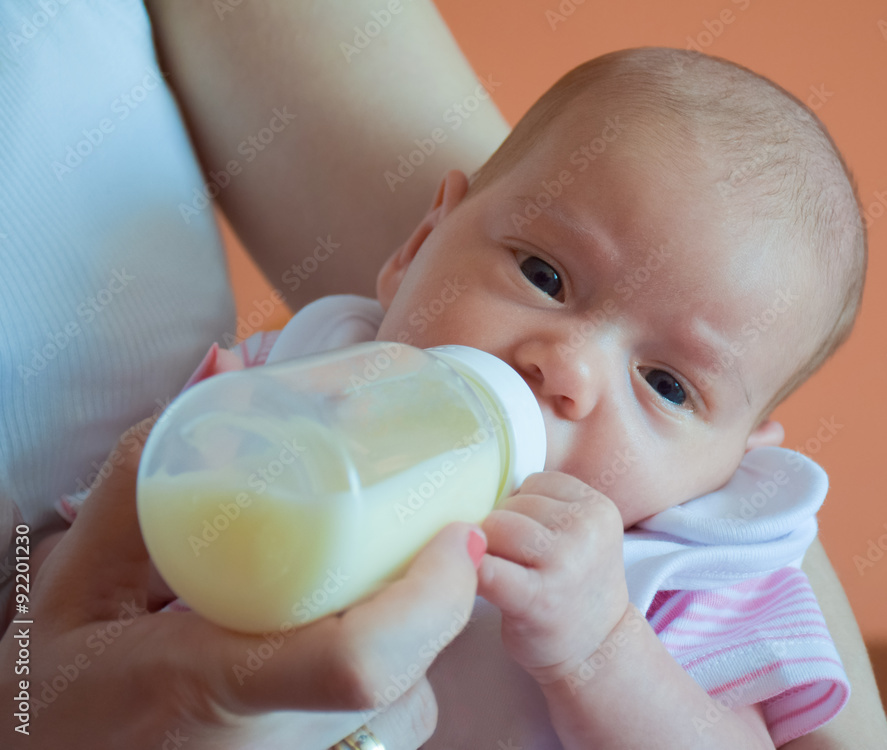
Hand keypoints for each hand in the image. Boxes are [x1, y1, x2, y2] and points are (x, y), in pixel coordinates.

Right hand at [2, 425, 482, 748]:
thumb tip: (222, 367)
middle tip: (410, 537)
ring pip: (407, 707)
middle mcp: (275, 749)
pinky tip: (330, 644)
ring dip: (403, 641)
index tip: (460, 533)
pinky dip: (386, 682)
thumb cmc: (59, 701)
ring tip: (348, 595)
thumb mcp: (78, 583)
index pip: (358, 661)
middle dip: (422, 597)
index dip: (430, 599)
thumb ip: (141, 477)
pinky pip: (389, 729)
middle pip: (406, 673)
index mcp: (212, 682)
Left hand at [476, 472, 630, 684]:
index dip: (521, 509)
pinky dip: (474, 571)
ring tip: (507, 576)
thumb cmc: (573, 588)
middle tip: (518, 564)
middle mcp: (587, 529)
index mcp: (597, 508)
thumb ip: (544, 507)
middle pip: (511, 504)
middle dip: (503, 531)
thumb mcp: (579, 534)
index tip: (531, 540)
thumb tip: (474, 485)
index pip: (535, 482)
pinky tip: (480, 583)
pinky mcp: (538, 598)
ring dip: (488, 550)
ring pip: (495, 528)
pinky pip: (487, 568)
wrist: (596, 651)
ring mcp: (565, 563)